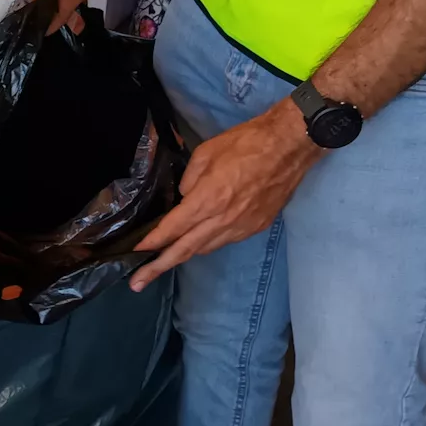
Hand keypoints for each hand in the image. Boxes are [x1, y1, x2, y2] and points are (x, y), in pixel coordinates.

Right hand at [32, 0, 133, 32]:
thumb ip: (61, 12)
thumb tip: (47, 29)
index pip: (35, 12)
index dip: (42, 26)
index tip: (50, 40)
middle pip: (47, 7)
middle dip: (57, 21)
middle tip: (71, 34)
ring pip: (60, 1)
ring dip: (68, 13)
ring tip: (78, 28)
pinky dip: (75, 4)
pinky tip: (82, 13)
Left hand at [129, 99, 321, 291]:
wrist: (290, 146)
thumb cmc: (246, 143)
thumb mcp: (206, 153)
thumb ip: (190, 180)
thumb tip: (185, 198)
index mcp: (208, 200)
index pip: (173, 229)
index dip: (152, 242)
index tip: (136, 252)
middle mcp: (223, 220)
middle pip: (186, 249)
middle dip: (158, 267)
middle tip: (137, 283)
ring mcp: (242, 227)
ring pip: (206, 248)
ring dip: (184, 255)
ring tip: (164, 262)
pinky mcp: (257, 227)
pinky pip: (225, 241)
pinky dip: (208, 243)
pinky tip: (199, 241)